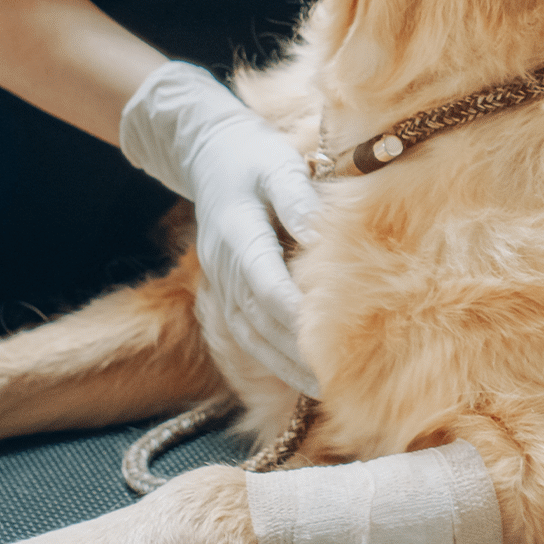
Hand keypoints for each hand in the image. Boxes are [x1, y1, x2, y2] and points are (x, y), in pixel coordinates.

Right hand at [121, 61, 320, 395]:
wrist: (210, 153)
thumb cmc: (255, 157)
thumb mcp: (278, 164)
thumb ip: (297, 199)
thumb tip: (319, 237)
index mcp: (237, 231)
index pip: (264, 282)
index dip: (292, 314)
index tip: (325, 341)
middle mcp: (223, 264)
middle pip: (257, 318)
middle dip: (292, 353)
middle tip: (332, 381)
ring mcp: (219, 279)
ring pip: (247, 332)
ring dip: (280, 364)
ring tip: (318, 390)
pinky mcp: (224, 288)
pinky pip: (242, 330)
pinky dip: (267, 355)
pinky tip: (294, 373)